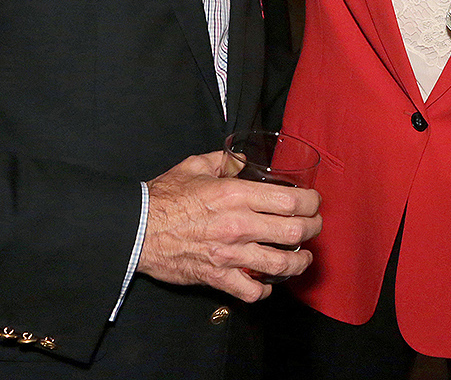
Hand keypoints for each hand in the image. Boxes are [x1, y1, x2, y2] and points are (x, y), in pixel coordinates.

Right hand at [137, 152, 321, 301]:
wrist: (136, 230)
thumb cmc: (164, 197)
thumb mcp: (195, 166)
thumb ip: (225, 160)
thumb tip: (243, 160)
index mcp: (236, 194)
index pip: (290, 200)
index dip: (311, 202)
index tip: (313, 202)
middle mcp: (238, 225)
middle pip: (294, 232)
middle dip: (312, 229)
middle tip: (314, 226)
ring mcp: (229, 254)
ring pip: (280, 264)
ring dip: (299, 262)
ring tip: (303, 258)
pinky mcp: (217, 277)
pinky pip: (252, 290)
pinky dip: (265, 289)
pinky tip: (268, 281)